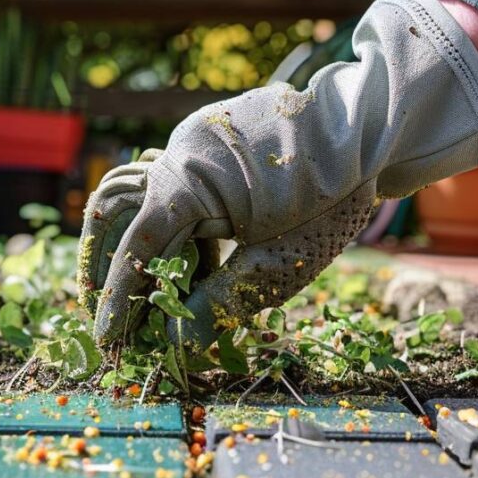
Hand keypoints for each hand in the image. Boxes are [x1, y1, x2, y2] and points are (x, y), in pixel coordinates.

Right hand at [79, 0, 477, 346]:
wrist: (368, 133)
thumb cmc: (330, 198)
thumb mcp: (280, 262)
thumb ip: (219, 302)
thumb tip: (173, 344)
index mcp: (190, 180)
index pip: (138, 246)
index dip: (120, 301)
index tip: (110, 344)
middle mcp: (178, 155)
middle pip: (120, 218)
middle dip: (111, 276)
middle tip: (113, 328)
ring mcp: (190, 148)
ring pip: (135, 201)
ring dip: (130, 253)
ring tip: (136, 301)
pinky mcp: (206, 153)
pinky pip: (167, 192)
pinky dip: (166, 234)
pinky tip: (182, 272)